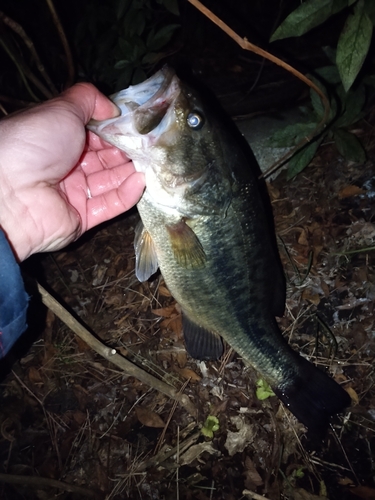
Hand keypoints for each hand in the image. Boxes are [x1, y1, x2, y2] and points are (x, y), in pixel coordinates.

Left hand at [0, 83, 144, 260]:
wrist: (9, 192)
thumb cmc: (34, 144)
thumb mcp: (61, 109)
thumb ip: (89, 99)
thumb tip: (113, 108)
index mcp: (58, 138)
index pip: (94, 133)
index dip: (117, 129)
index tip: (140, 125)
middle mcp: (66, 165)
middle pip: (105, 158)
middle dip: (129, 151)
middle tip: (153, 145)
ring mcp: (74, 193)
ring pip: (111, 181)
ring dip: (131, 171)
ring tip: (153, 162)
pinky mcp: (82, 218)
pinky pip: (109, 205)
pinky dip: (127, 194)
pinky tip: (141, 181)